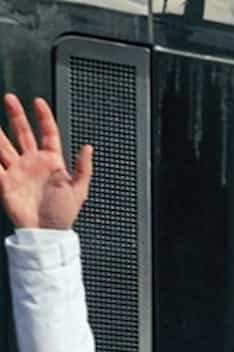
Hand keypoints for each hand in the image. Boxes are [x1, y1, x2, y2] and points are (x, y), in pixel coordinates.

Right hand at [0, 94, 91, 230]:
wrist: (46, 234)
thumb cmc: (63, 215)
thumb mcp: (78, 191)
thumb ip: (83, 168)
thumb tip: (88, 148)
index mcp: (52, 163)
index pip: (48, 134)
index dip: (44, 118)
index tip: (38, 103)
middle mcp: (33, 163)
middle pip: (23, 133)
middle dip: (16, 115)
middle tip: (9, 98)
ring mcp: (18, 171)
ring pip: (4, 144)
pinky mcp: (5, 181)